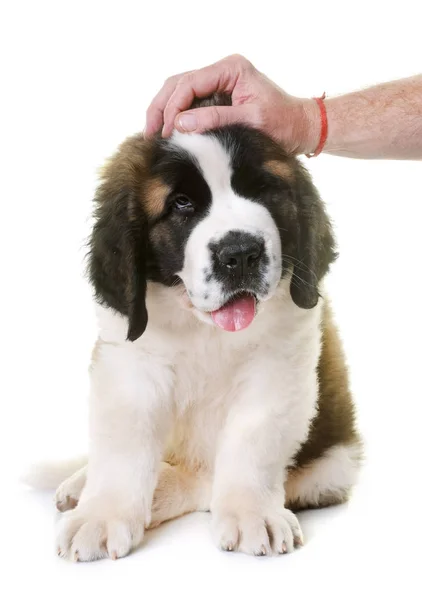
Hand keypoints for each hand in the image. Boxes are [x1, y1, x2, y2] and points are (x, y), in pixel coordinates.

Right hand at [145, 54, 319, 154]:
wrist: (302, 128)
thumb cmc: (283, 123)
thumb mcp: (250, 121)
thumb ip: (215, 119)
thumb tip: (180, 124)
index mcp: (231, 69)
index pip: (190, 83)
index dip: (173, 107)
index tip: (166, 131)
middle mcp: (222, 71)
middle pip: (178, 84)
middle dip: (161, 107)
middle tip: (150, 133)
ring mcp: (219, 84)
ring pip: (180, 92)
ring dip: (164, 112)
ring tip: (154, 134)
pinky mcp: (218, 98)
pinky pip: (190, 103)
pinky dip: (176, 116)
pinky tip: (168, 131)